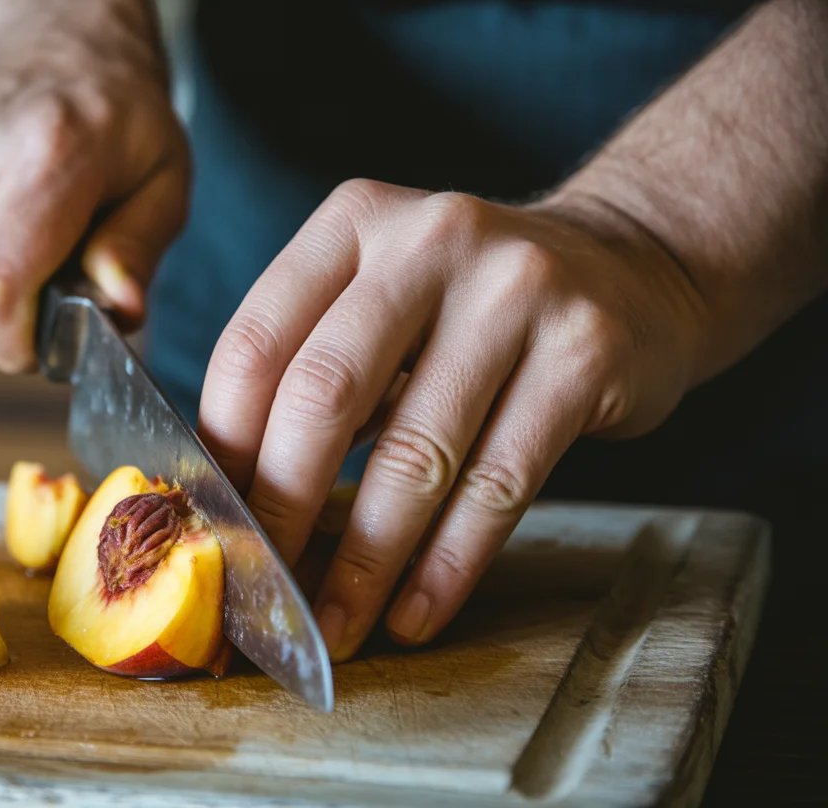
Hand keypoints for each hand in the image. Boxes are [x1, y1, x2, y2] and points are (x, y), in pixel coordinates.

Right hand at [0, 0, 188, 371]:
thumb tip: (118, 309)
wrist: (53, 35)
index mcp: (49, 153)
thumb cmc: (117, 113)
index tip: (43, 343)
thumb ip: (141, 249)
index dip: (13, 341)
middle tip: (50, 278)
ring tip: (23, 235)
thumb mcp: (165, 178)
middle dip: (8, 321)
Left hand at [198, 181, 706, 659]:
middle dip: (283, 505)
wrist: (631, 267)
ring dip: (367, 560)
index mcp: (355, 222)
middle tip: (262, 579)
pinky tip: (417, 610)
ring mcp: (516, 291)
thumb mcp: (382, 297)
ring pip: (416, 452)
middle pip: (324, 394)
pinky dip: (449, 563)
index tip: (215, 519)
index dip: (225, 445)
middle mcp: (430, 240)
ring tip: (337, 623)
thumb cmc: (472, 305)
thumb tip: (235, 492)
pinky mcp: (584, 353)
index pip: (256, 343)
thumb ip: (311, 366)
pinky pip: (500, 483)